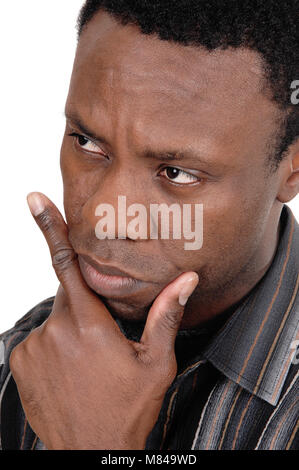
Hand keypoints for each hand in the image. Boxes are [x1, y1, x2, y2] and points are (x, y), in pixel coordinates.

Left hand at [9, 192, 198, 449]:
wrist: (91, 452)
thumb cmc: (128, 408)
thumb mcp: (155, 363)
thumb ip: (166, 315)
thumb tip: (187, 280)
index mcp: (90, 323)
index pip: (68, 263)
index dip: (51, 228)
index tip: (34, 199)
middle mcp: (55, 330)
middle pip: (69, 295)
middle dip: (86, 305)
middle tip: (105, 339)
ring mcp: (34, 347)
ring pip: (56, 319)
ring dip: (72, 330)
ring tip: (90, 365)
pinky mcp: (21, 362)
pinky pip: (39, 340)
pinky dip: (54, 346)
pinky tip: (71, 373)